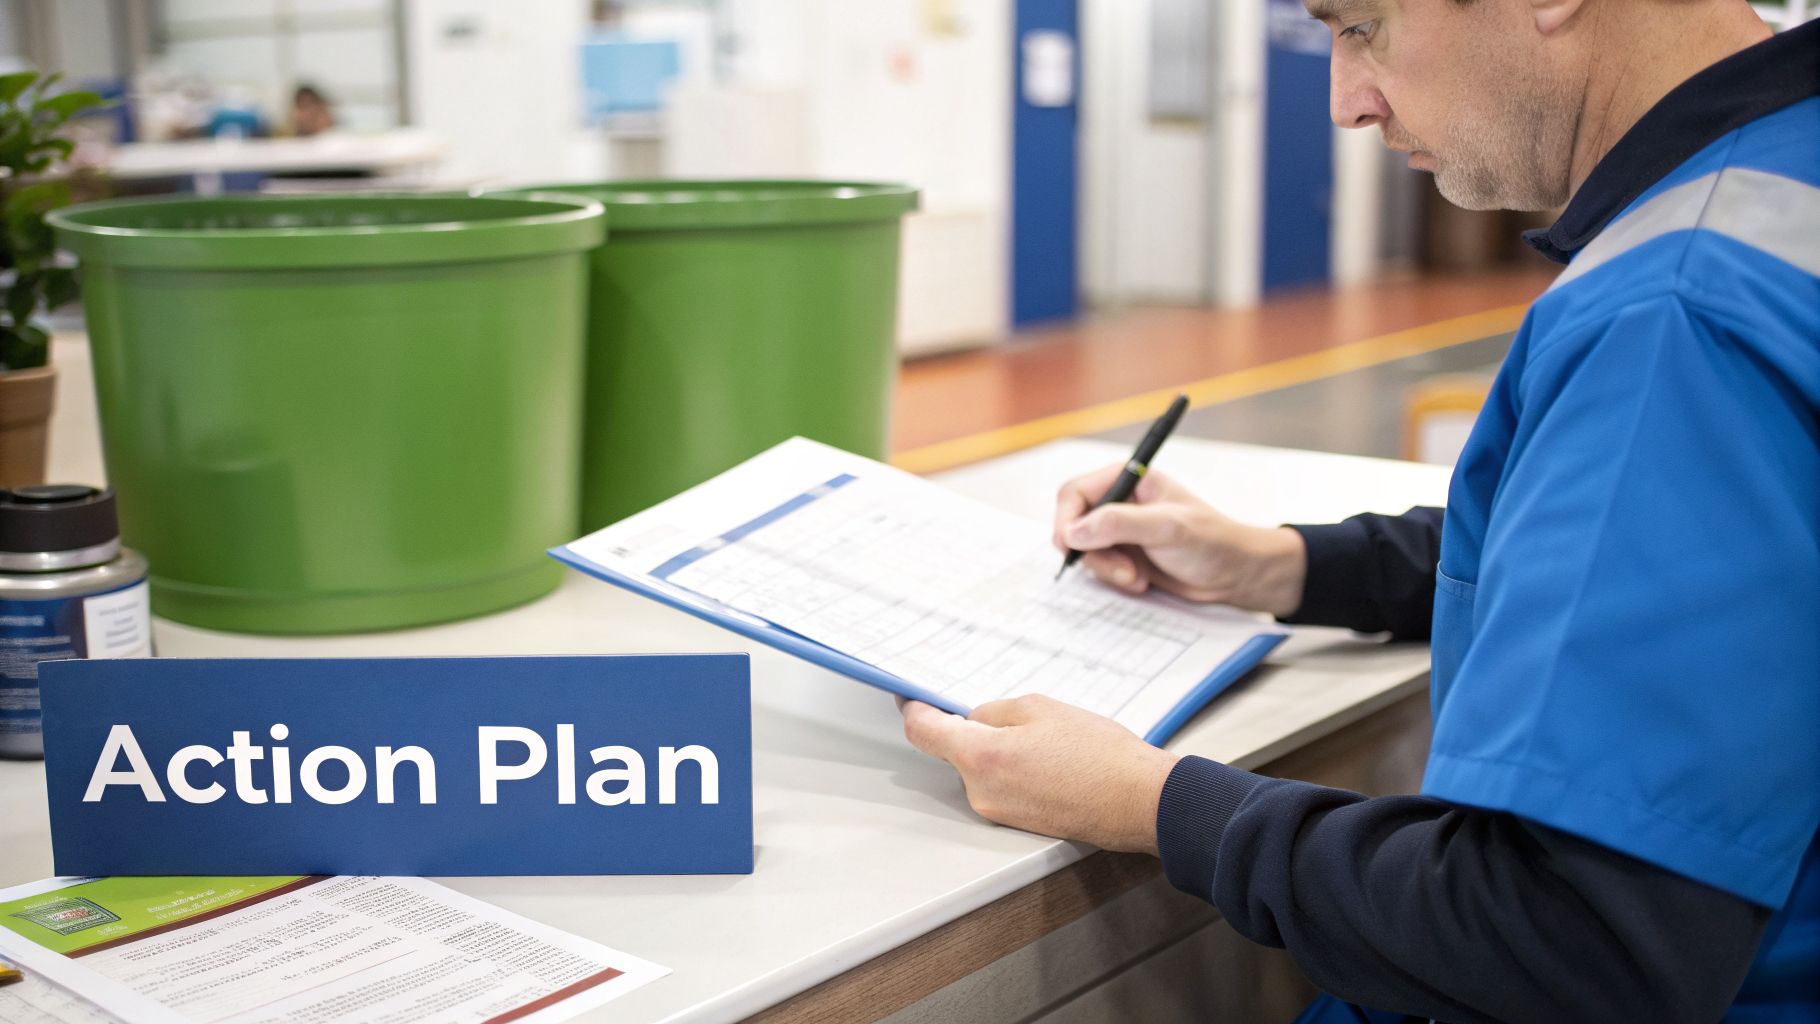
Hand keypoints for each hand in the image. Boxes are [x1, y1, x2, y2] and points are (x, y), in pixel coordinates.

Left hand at [900, 694, 1179, 853]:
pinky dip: (1015, 769)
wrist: (1141, 802)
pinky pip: (1001, 786)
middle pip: (955, 750)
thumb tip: (975, 720)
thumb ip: (995, 711)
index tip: (911, 697)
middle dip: (974, 729)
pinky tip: (1052, 761)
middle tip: (1015, 715)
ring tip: (1049, 740)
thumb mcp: (1041, 708)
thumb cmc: (1100, 754)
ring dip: (1000, 750)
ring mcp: (997, 812)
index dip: (914, 709)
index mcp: (981, 756)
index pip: (922, 731)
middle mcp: (980, 791)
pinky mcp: (1017, 823)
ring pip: (981, 767)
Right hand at [1053, 464, 1307, 617]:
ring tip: (1138, 578)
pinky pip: (1098, 569)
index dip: (1067, 519)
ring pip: (1083, 551)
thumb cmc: (1212, 542)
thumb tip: (1074, 531)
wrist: (1235, 575)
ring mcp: (1119, 532)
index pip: (1075, 493)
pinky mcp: (1123, 557)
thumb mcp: (1167, 528)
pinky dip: (1114, 580)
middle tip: (1122, 570)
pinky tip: (1141, 582)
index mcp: (1128, 480)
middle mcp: (1119, 503)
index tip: (1072, 545)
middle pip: (1073, 525)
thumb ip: (1120, 524)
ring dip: (1106, 570)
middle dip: (1093, 552)